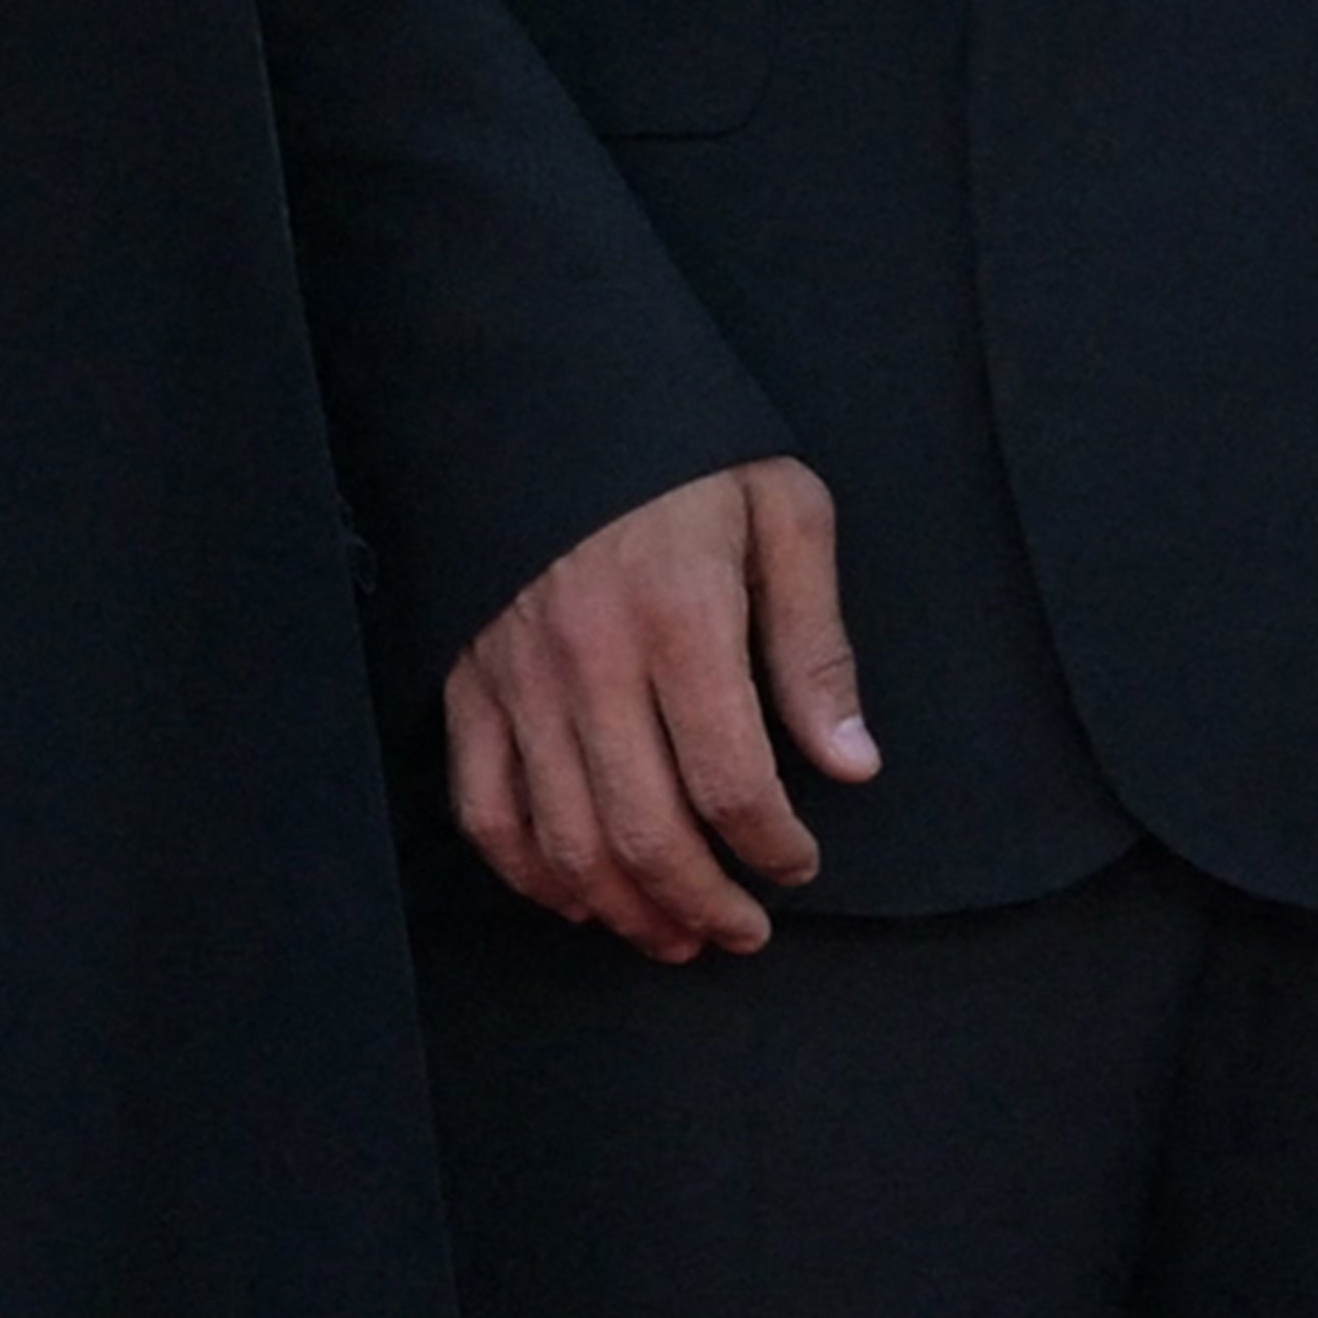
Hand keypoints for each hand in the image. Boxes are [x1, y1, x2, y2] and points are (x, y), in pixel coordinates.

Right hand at [442, 460, 869, 959]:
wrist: (544, 384)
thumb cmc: (679, 450)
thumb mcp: (782, 510)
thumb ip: (815, 643)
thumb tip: (850, 762)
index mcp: (679, 617)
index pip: (731, 782)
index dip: (775, 848)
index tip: (799, 862)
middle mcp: (589, 660)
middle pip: (644, 831)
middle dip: (705, 905)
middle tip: (744, 931)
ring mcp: (516, 678)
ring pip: (564, 838)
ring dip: (625, 908)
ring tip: (674, 933)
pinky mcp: (466, 682)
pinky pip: (482, 807)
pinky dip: (527, 872)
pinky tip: (575, 897)